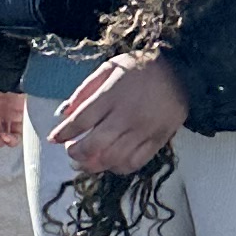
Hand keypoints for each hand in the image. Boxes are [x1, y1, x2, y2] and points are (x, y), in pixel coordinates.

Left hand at [47, 53, 188, 176]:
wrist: (182, 72)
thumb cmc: (142, 68)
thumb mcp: (110, 68)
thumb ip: (85, 89)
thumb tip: (63, 111)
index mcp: (112, 95)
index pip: (81, 120)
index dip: (63, 133)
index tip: (53, 139)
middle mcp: (127, 116)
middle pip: (94, 144)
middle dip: (76, 152)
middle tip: (70, 152)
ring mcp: (143, 131)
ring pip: (112, 158)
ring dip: (93, 165)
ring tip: (84, 163)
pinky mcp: (158, 140)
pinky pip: (135, 162)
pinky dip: (118, 168)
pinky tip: (109, 164)